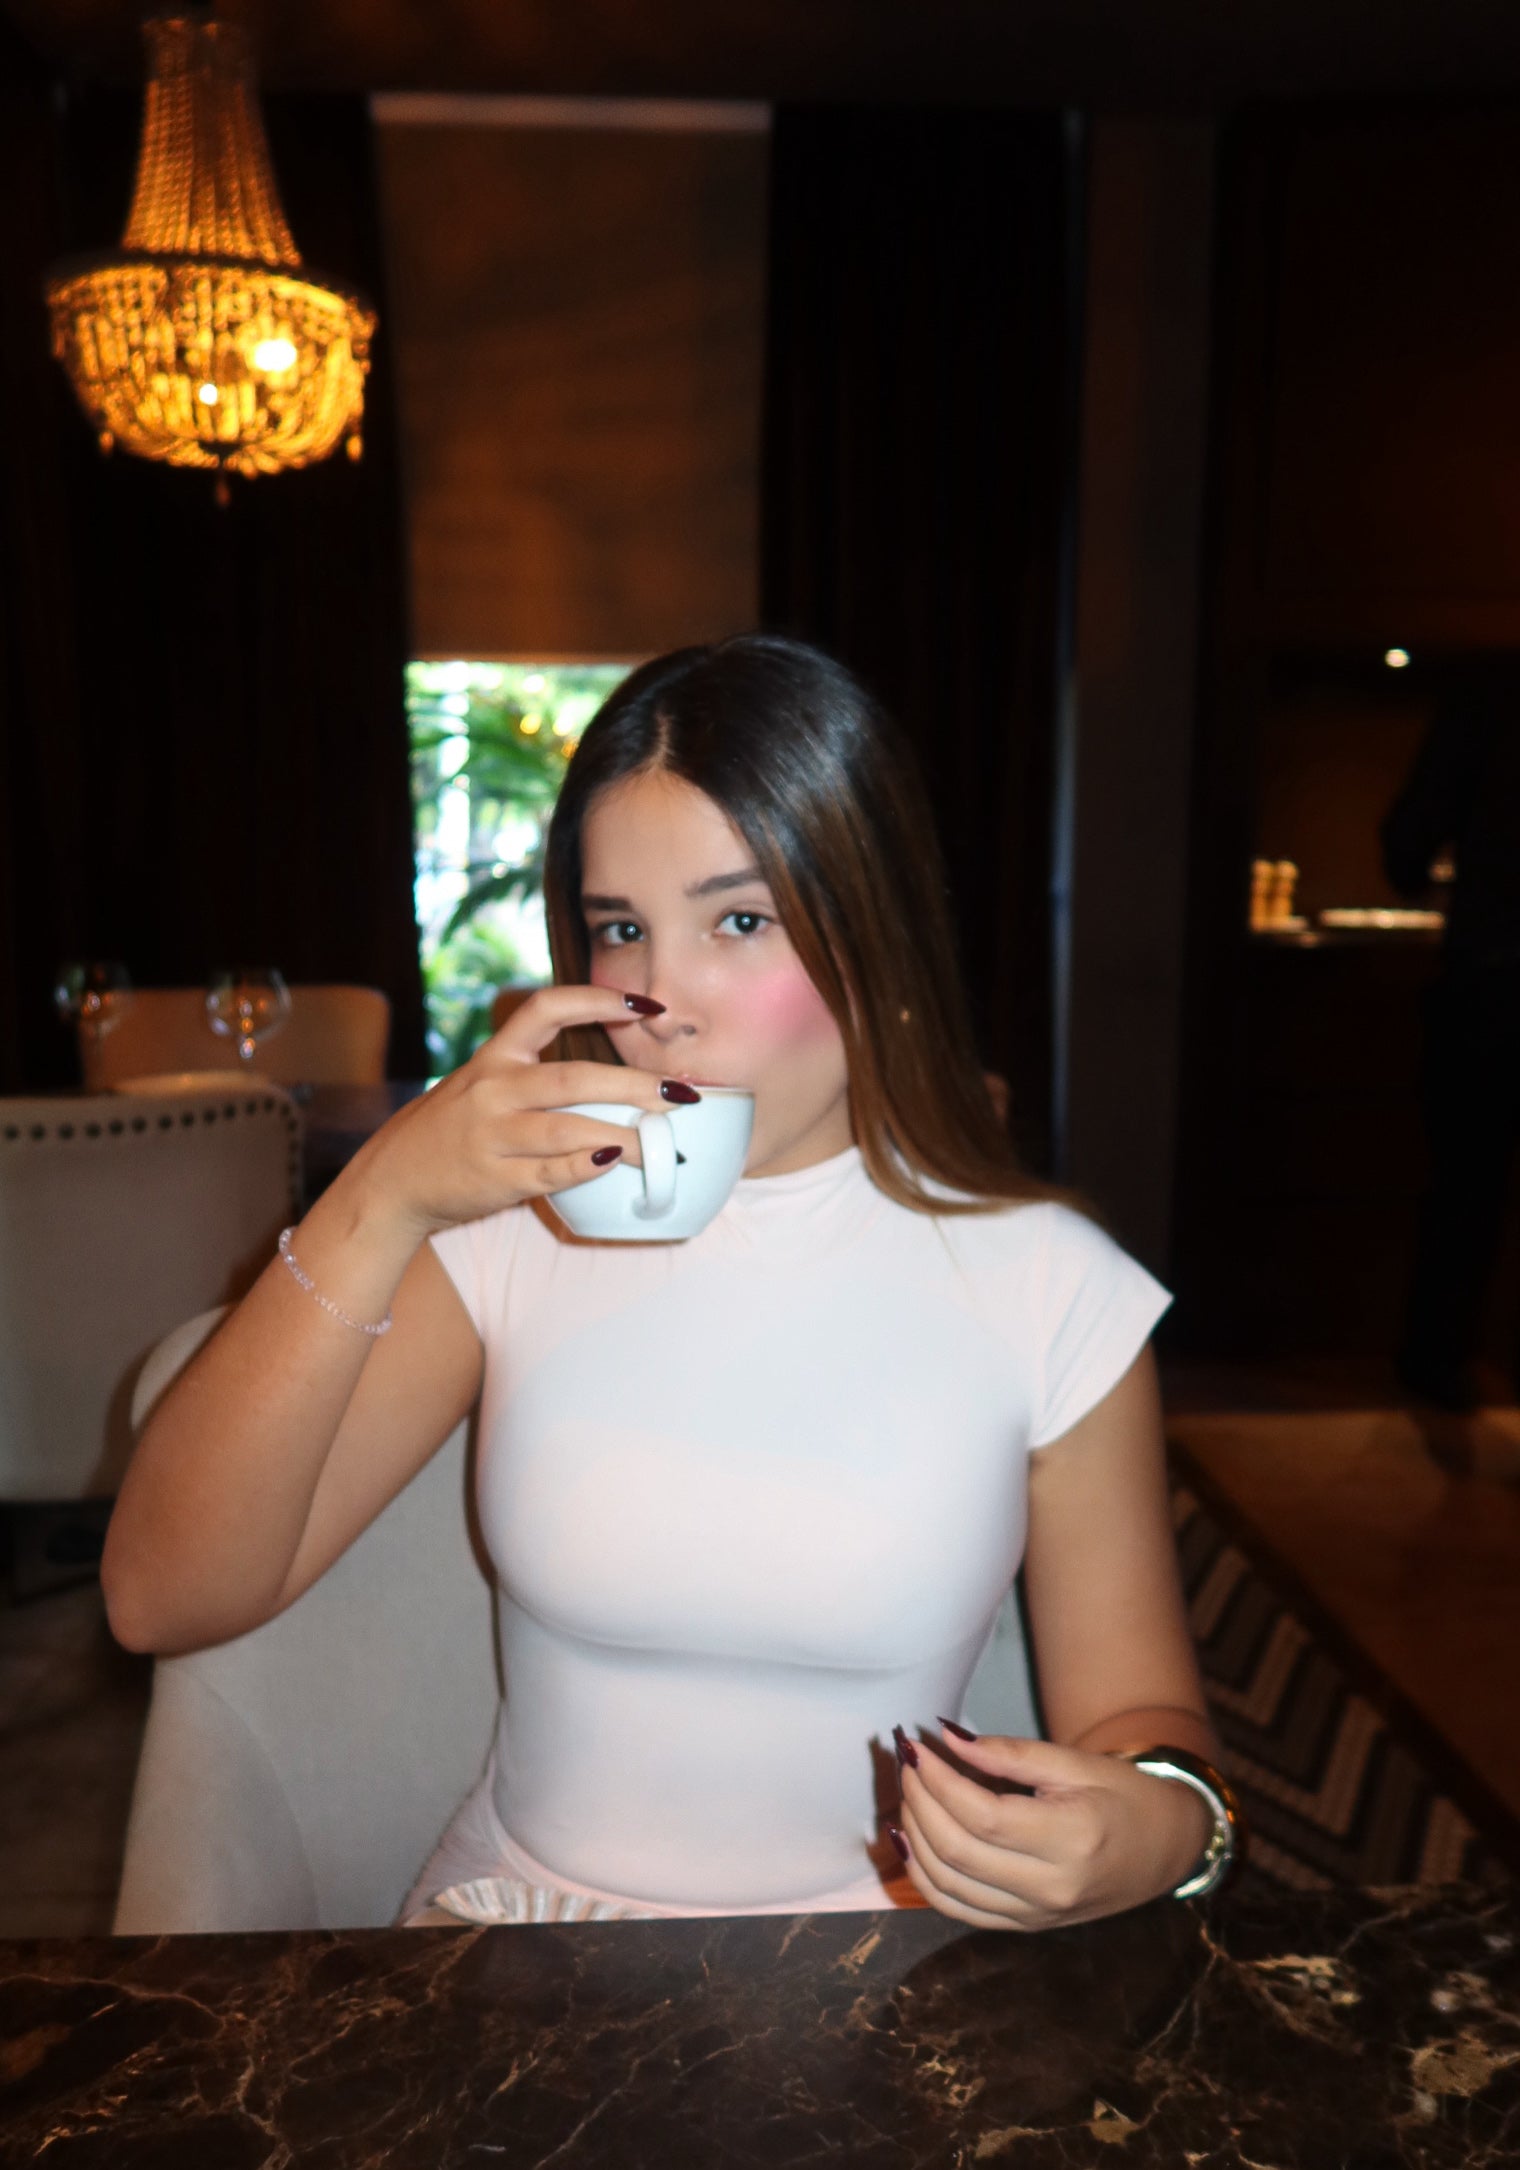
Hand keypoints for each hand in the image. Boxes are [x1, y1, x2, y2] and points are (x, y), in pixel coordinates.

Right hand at [346, 984, 697, 1238]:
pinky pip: (550, 1172)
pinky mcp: (495, 1179)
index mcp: (495, 1057)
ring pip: (568, 1128)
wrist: (394, 1180)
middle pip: (574, 1077)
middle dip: (635, 1084)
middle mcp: (493, 1089)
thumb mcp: (484, 1085)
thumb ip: (535, 1075)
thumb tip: (620, 1081)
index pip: (547, 1008)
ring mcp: (492, 1135)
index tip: (647, 1004)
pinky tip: (615, 1165)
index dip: (599, 999)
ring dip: (623, 1136)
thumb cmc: (453, 1130)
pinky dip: (586, 1168)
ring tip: (663, 1143)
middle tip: (681, 1093)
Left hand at [892, 1727, 1213, 1930]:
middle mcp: (1050, 1889)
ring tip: (908, 1791)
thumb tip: (946, 1737)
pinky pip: (957, 1910)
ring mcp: (1035, 1916)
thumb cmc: (1124, 1796)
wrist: (1163, 1851)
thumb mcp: (1075, 1763)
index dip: (938, 1780)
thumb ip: (1009, 1753)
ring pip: (948, 1885)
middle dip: (919, 1802)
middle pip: (957, 1851)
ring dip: (915, 1835)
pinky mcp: (1023, 1927)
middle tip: (907, 1762)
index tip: (916, 1745)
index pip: (982, 1815)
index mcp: (1071, 1841)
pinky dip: (923, 1877)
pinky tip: (910, 1839)